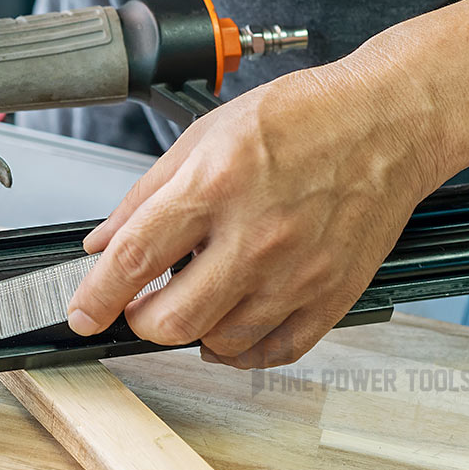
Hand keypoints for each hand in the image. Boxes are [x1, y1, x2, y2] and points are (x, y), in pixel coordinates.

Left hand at [68, 52, 444, 367]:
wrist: (386, 123)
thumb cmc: (301, 118)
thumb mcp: (204, 135)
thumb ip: (145, 193)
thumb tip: (102, 241)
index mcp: (214, 186)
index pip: (133, 258)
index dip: (95, 295)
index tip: (82, 312)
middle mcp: (256, 237)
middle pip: (172, 320)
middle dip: (140, 320)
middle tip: (141, 301)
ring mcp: (298, 273)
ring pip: (219, 342)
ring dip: (192, 329)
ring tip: (197, 294)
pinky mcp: (332, 295)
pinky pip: (273, 351)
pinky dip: (240, 349)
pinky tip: (231, 322)